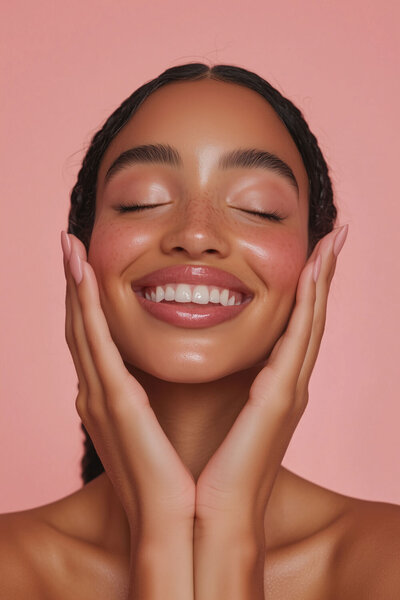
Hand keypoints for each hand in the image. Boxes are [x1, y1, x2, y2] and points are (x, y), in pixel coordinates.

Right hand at [61, 232, 195, 540]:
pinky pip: (95, 342)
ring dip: (75, 283)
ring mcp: (102, 396)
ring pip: (81, 326)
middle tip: (69, 244)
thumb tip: (164, 381)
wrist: (186, 525)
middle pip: (82, 326)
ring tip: (68, 244)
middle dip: (75, 284)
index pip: (96, 340)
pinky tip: (82, 272)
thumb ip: (159, 400)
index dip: (87, 303)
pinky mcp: (114, 401)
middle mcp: (100, 393)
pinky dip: (85, 305)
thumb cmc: (182, 479)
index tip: (88, 268)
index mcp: (115, 399)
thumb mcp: (169, 428)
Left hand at [195, 225, 348, 540]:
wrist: (209, 519)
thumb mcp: (203, 414)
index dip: (303, 291)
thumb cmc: (205, 470)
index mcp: (270, 388)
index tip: (310, 254)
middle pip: (309, 316)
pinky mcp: (282, 396)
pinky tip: (317, 268)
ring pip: (312, 319)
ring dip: (323, 276)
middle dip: (322, 274)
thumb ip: (204, 386)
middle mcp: (287, 383)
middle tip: (334, 234)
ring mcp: (290, 388)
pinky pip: (301, 337)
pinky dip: (311, 300)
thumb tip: (179, 361)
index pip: (290, 327)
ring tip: (332, 239)